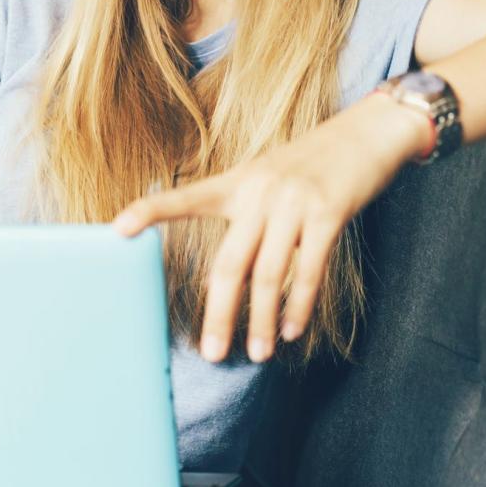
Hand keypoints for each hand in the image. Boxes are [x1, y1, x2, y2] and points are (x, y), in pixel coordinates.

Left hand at [113, 94, 429, 362]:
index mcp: (237, 182)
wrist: (367, 133)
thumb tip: (237, 279)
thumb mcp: (269, 177)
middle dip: (220, 314)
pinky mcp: (328, 212)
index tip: (117, 228)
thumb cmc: (313, 163)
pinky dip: (299, 306)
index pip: (186, 197)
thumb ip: (247, 217)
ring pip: (269, 275)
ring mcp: (293, 202)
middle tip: (213, 353)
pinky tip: (292, 331)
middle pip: (230, 264)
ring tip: (258, 353)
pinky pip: (309, 270)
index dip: (151, 212)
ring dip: (262, 320)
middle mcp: (259, 192)